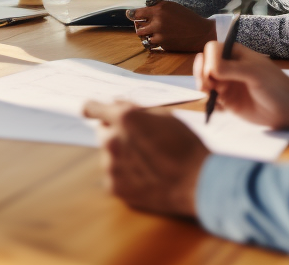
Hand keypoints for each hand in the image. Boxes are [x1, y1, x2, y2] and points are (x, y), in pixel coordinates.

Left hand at [83, 101, 207, 216]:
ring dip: (121, 155)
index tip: (91, 111)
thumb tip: (115, 103)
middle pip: (102, 132)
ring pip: (108, 155)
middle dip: (115, 132)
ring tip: (147, 162)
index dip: (93, 109)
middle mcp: (111, 141)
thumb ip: (135, 108)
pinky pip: (114, 175)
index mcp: (123, 119)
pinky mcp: (114, 187)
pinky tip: (145, 176)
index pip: (92, 108)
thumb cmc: (185, 145)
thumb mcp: (165, 116)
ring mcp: (111, 166)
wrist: (197, 182)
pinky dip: (125, 175)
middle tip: (138, 141)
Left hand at [128, 1, 215, 51]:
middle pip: (138, 27)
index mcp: (159, 11)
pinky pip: (154, 44)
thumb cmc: (187, 17)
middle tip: (144, 25)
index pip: (137, 14)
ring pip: (144, 37)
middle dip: (140, 27)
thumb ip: (157, 6)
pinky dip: (156, 41)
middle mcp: (157, 23)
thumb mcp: (172, 6)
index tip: (131, 15)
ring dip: (147, 35)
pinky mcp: (163, 46)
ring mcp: (160, 36)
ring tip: (153, 32)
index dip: (134, 15)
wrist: (200, 33)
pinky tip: (163, 37)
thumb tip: (144, 7)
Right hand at [193, 41, 288, 129]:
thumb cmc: (275, 86)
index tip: (213, 73)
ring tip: (213, 96)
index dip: (209, 60)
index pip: (212, 50)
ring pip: (205, 83)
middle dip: (202, 75)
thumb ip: (230, 69)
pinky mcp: (228, 102)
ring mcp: (227, 84)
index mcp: (235, 54)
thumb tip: (209, 69)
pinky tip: (221, 109)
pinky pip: (212, 100)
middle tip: (208, 86)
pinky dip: (211, 104)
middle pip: (204, 66)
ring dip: (204, 89)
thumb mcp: (253, 73)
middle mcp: (228, 68)